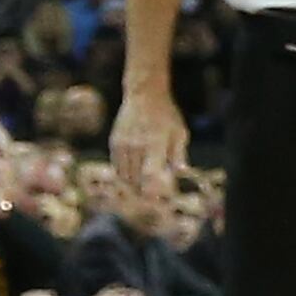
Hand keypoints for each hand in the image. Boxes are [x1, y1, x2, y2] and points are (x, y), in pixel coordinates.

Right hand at [112, 90, 187, 205]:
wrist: (144, 96)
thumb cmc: (167, 116)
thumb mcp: (180, 133)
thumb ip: (179, 155)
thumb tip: (181, 173)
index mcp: (155, 144)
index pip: (150, 174)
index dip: (153, 190)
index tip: (158, 200)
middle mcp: (136, 145)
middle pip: (135, 179)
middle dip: (144, 191)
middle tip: (151, 199)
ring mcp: (123, 144)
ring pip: (124, 175)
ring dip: (133, 185)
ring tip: (142, 190)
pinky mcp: (114, 143)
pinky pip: (116, 167)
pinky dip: (124, 175)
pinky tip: (133, 177)